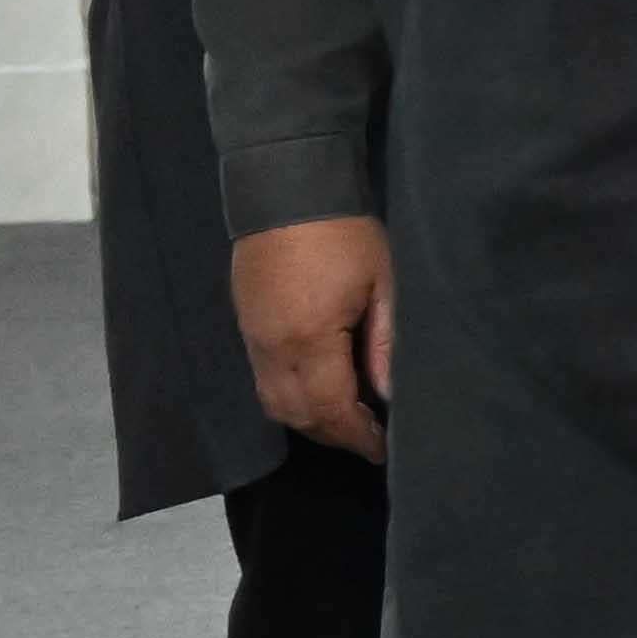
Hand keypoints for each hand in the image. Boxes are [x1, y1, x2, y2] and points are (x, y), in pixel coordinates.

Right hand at [231, 217, 390, 459]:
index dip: (358, 436)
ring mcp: (251, 336)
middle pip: (297, 415)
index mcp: (307, 339)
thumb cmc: (345, 233)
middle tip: (370, 440)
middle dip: (334, 435)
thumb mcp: (384, 284)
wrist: (285, 187)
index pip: (331, 410)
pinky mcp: (246, 323)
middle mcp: (270, 346)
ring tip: (349, 422)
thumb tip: (390, 394)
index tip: (384, 450)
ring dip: (310, 421)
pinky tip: (319, 392)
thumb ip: (387, 343)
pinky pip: (263, 380)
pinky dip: (290, 398)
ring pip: (274, 403)